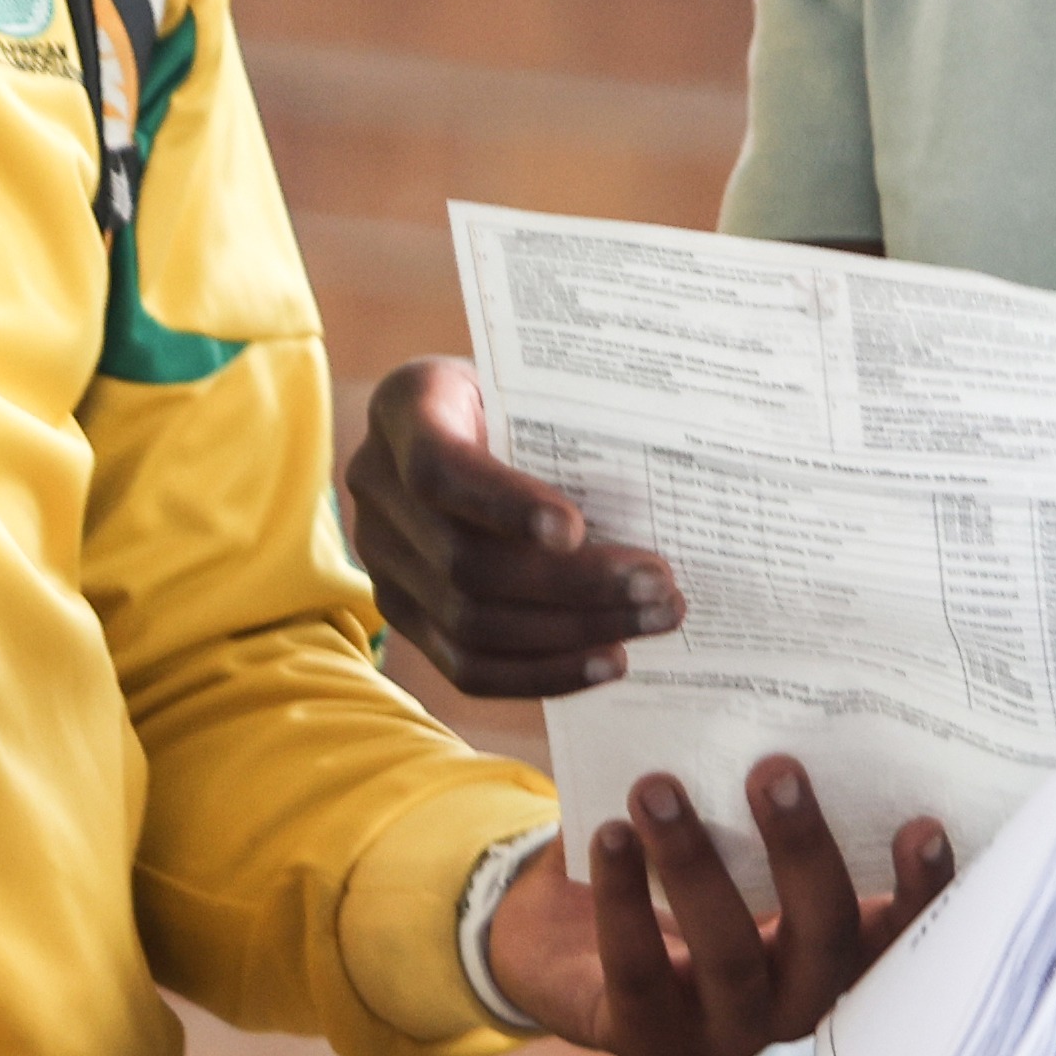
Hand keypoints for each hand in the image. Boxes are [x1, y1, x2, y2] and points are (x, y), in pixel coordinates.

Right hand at [342, 358, 680, 697]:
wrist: (471, 423)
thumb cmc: (524, 395)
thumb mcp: (539, 382)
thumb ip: (575, 419)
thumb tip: (679, 482)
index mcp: (407, 406)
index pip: (440, 468)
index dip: (503, 506)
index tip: (576, 530)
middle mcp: (376, 483)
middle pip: (465, 562)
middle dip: (575, 585)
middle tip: (662, 587)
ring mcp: (380, 556)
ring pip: (470, 623)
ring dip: (572, 634)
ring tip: (652, 622)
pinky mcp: (401, 612)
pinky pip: (466, 666)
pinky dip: (543, 673)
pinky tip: (608, 661)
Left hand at [483, 760, 951, 1055]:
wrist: (563, 947)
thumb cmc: (666, 874)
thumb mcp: (721, 837)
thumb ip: (752, 795)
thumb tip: (773, 689)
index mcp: (829, 953)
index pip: (895, 931)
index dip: (920, 890)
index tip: (924, 824)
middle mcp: (793, 1002)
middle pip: (823, 939)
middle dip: (802, 850)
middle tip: (774, 768)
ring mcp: (723, 1031)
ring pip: (730, 957)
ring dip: (695, 864)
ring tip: (657, 787)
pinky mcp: (648, 1039)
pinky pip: (639, 972)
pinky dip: (624, 900)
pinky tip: (610, 835)